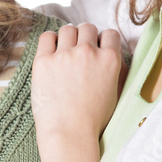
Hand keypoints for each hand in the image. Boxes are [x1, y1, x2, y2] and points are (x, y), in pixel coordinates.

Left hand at [31, 24, 122, 142]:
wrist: (69, 134)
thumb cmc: (94, 120)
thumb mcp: (116, 93)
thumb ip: (117, 70)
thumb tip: (113, 54)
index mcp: (110, 59)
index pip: (110, 34)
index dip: (103, 41)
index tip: (97, 49)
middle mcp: (88, 52)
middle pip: (88, 28)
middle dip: (85, 37)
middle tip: (80, 51)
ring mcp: (64, 55)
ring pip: (68, 29)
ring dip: (68, 37)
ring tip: (65, 52)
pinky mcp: (43, 61)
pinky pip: (47, 37)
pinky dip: (50, 40)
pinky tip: (51, 51)